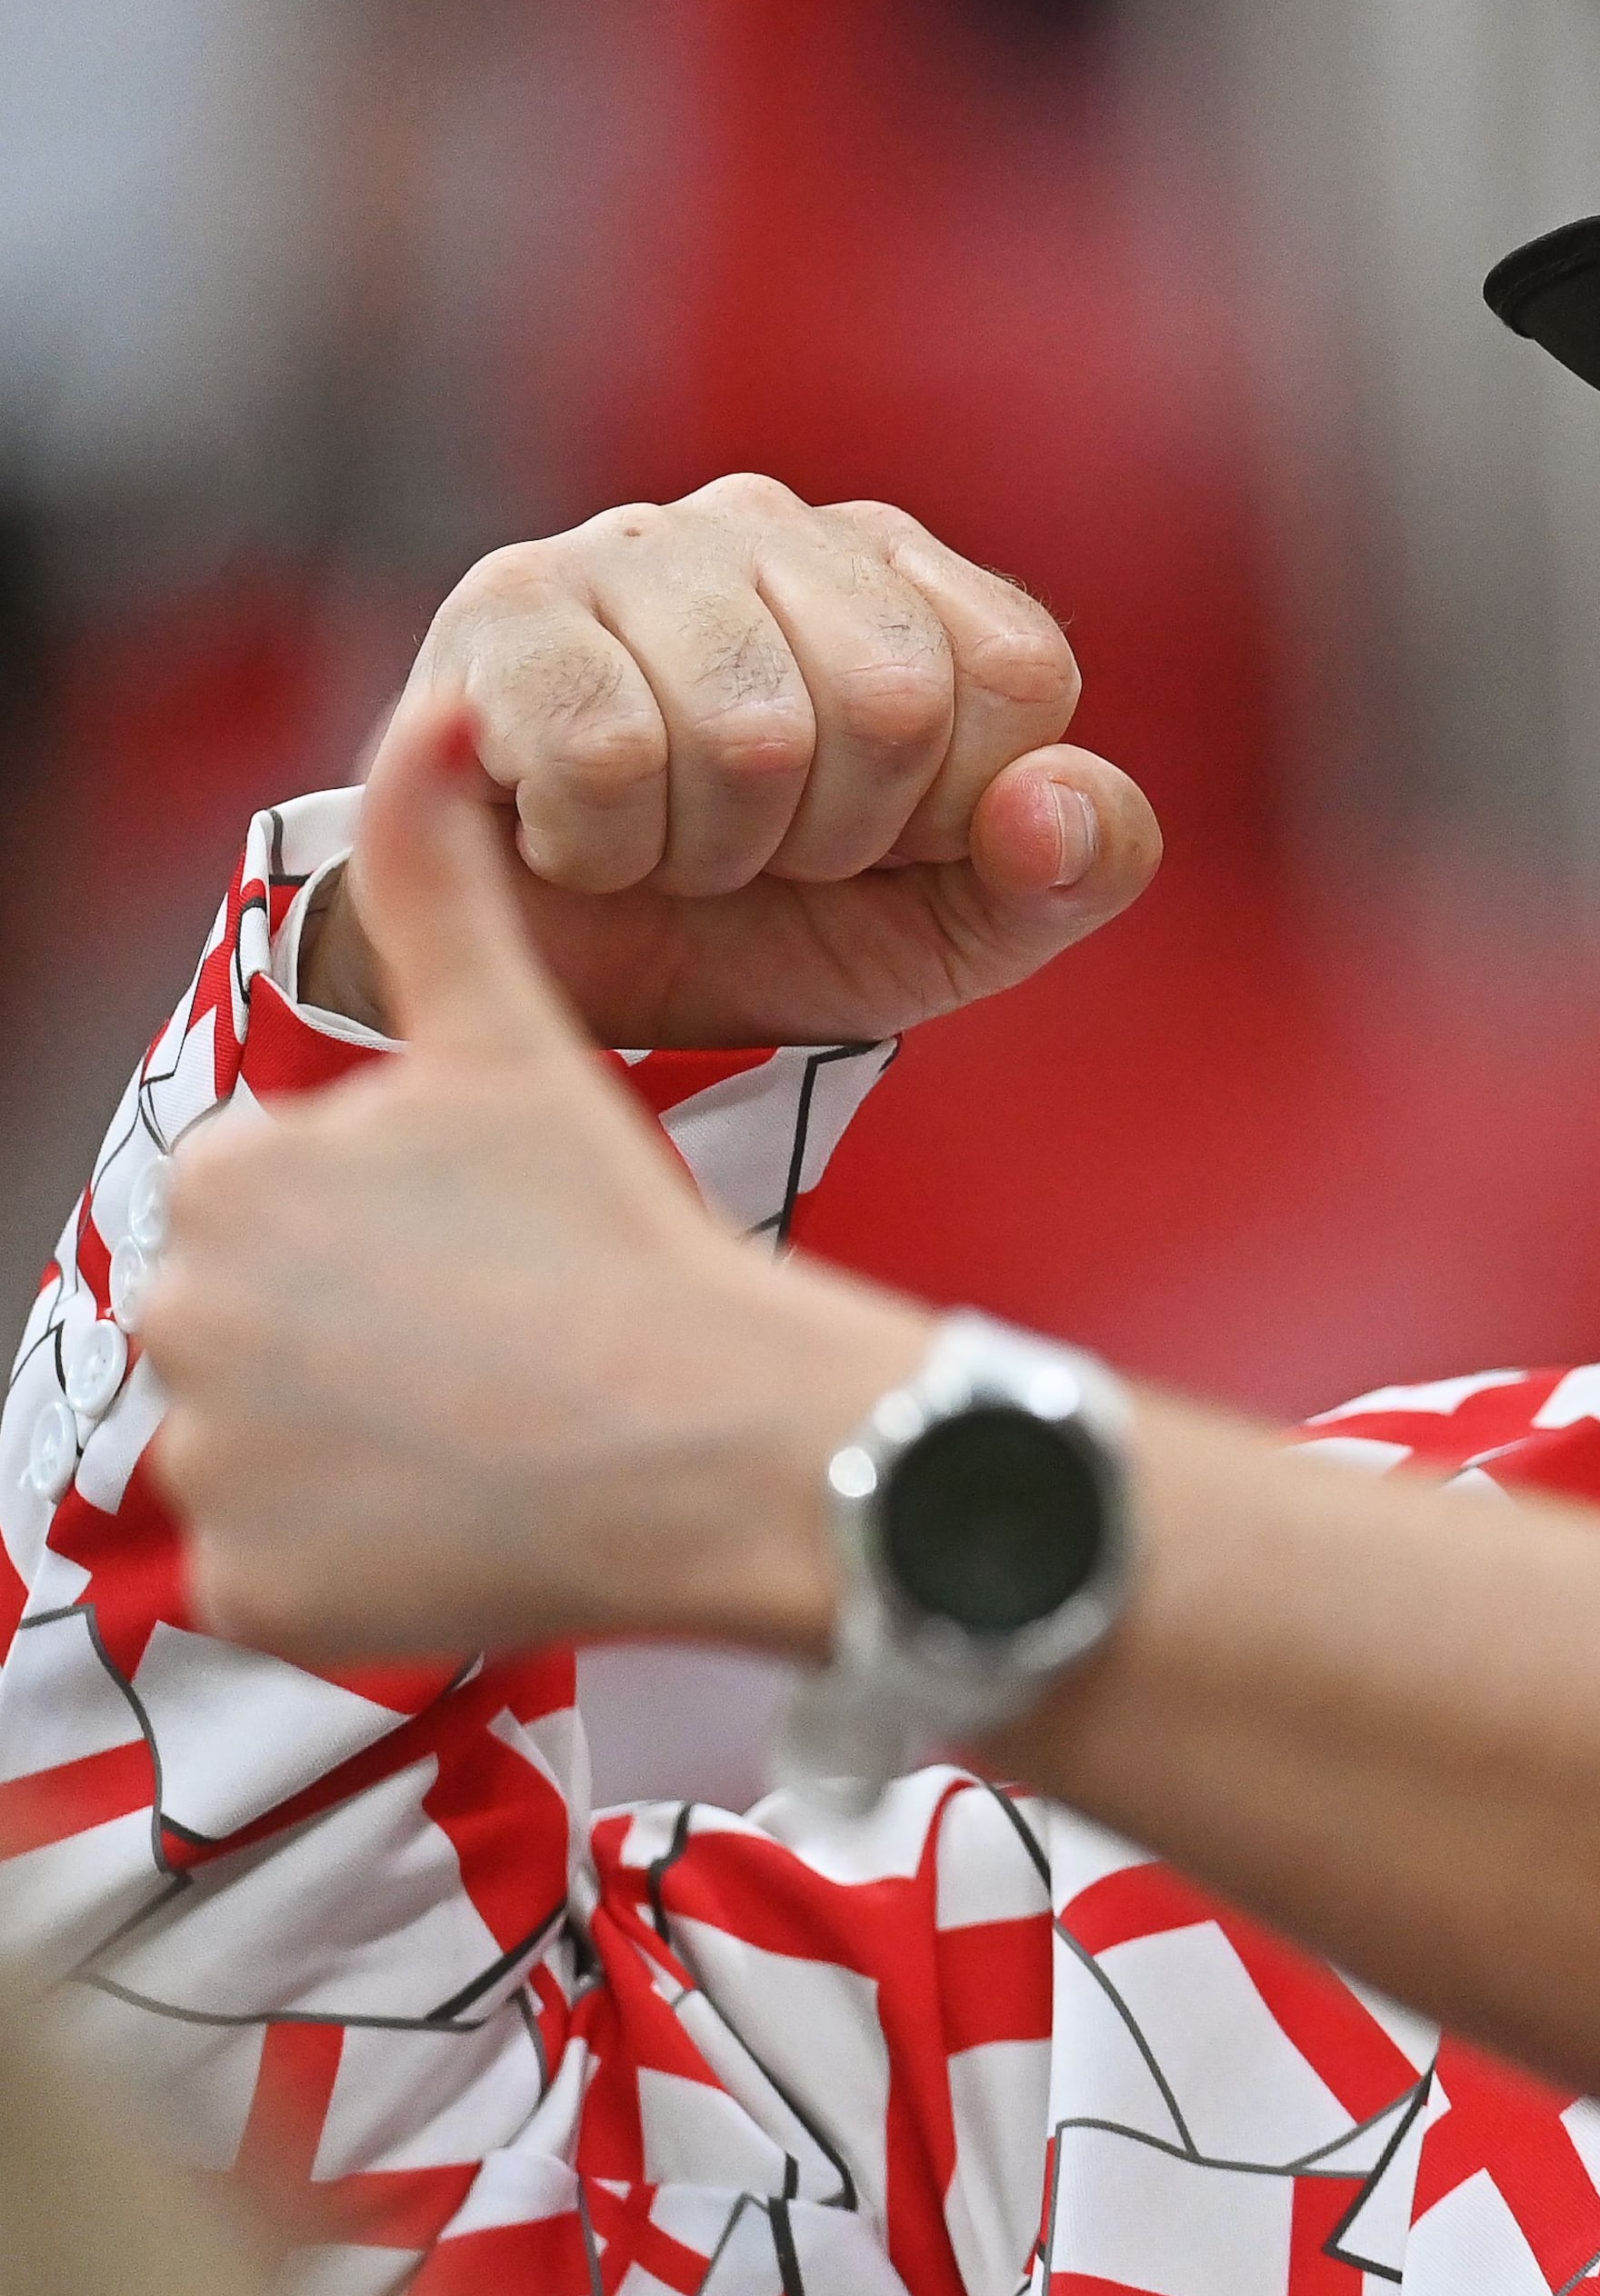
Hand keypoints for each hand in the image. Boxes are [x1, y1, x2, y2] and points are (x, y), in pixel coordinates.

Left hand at [152, 697, 918, 1662]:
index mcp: (237, 1172)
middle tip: (517, 1332)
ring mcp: (218, 1466)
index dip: (402, 1217)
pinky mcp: (261, 1590)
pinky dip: (376, 1554)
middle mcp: (185, 1315)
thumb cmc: (625, 1231)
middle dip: (370, 1329)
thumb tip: (438, 704)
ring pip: (278, 1443)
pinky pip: (298, 1565)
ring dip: (373, 1441)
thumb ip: (446, 878)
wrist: (719, 1443)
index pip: (285, 1197)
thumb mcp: (521, 1041)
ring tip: (512, 1423)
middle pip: (265, 1320)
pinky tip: (482, 1514)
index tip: (507, 1240)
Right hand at [302, 475, 1159, 1047]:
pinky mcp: (507, 606)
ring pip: (749, 734)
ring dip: (711, 853)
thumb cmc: (772, 927)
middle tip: (760, 852)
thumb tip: (1052, 803)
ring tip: (668, 842)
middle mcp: (783, 527)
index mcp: (914, 582)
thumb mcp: (959, 927)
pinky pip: (606, 756)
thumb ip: (1073, 869)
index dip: (953, 808)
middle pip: (894, 702)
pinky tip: (575, 833)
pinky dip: (603, 849)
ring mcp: (639, 549)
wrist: (553, 981)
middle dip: (834, 837)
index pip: (1018, 674)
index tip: (879, 841)